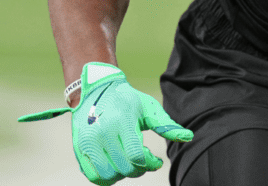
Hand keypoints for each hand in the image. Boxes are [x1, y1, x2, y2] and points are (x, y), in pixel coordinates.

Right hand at [19, 62, 193, 184]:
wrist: (96, 89)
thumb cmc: (127, 100)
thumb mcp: (148, 108)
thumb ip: (166, 125)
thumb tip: (189, 137)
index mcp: (121, 121)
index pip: (137, 156)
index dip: (150, 164)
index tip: (156, 161)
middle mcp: (102, 133)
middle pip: (124, 168)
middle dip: (140, 169)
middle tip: (145, 161)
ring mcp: (88, 142)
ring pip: (108, 176)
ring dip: (123, 174)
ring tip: (130, 163)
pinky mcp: (79, 149)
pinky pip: (93, 176)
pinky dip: (107, 177)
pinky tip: (116, 165)